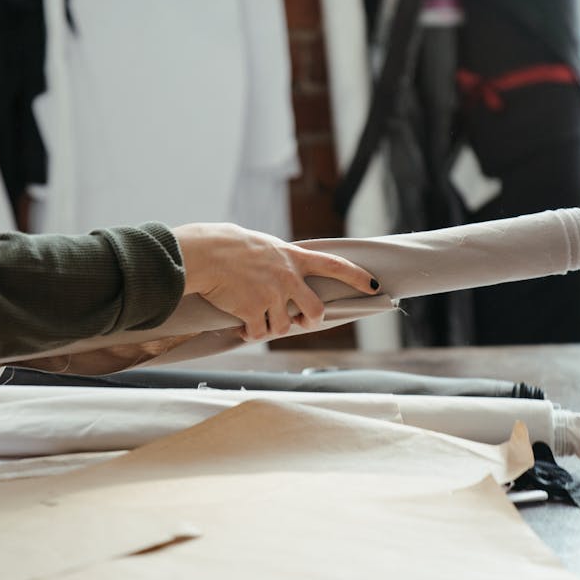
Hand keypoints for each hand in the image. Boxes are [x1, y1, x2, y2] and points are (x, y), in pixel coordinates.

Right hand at [173, 223, 378, 341]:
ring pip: (283, 327)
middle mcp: (288, 277)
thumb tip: (286, 275)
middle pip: (315, 311)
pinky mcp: (254, 311)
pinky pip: (258, 333)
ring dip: (268, 328)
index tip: (374, 285)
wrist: (205, 253)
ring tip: (253, 319)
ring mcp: (272, 295)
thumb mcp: (263, 246)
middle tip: (298, 321)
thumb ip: (280, 260)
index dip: (357, 277)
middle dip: (309, 321)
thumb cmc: (227, 246)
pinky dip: (249, 334)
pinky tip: (239, 326)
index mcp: (293, 257)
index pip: (334, 266)